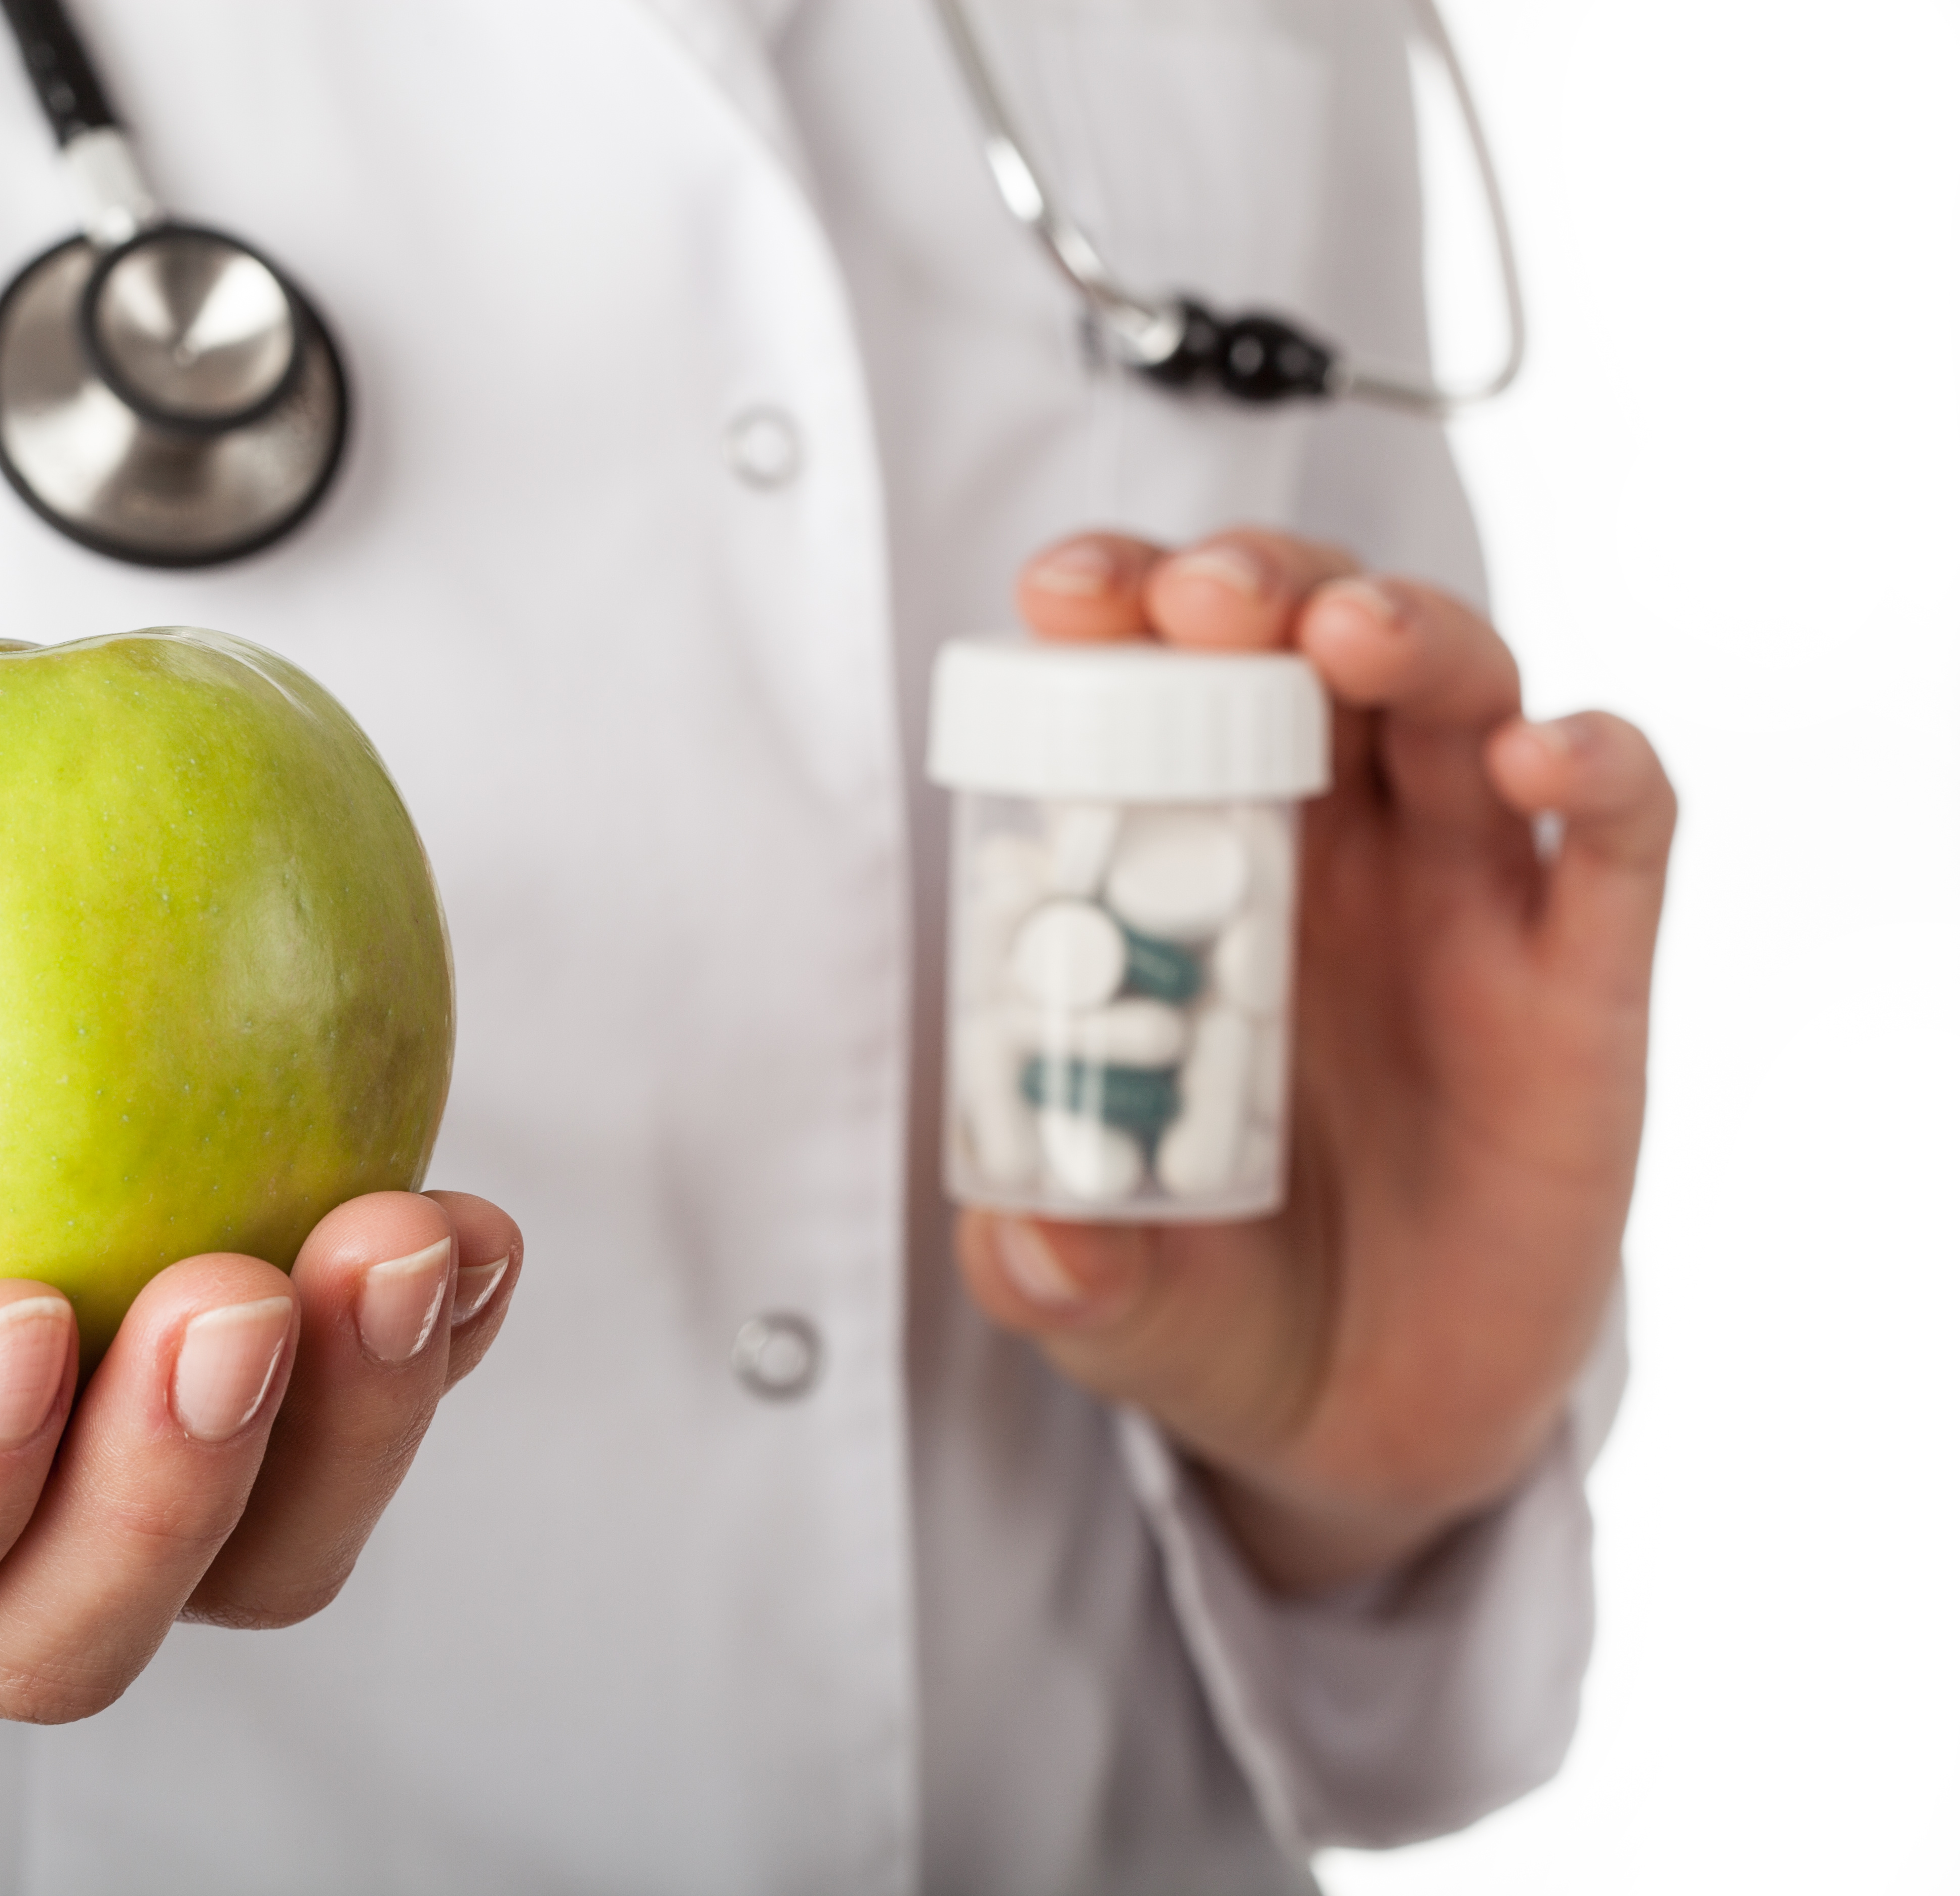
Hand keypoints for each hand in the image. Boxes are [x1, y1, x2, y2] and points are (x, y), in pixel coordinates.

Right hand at [0, 773, 519, 1715]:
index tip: (12, 1314)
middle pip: (58, 1628)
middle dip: (168, 1498)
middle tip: (241, 1291)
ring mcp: (68, 1462)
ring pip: (237, 1555)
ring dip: (348, 1429)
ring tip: (403, 1244)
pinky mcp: (190, 1365)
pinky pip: (334, 1419)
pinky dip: (421, 1342)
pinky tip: (461, 1230)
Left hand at [959, 530, 1673, 1593]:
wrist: (1369, 1411)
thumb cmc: (1214, 1293)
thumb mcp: (1105, 1290)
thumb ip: (1056, 1268)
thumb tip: (1039, 1244)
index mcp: (1190, 879)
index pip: (1157, 691)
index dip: (1122, 616)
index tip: (1064, 597)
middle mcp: (1330, 854)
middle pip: (1312, 646)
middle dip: (1264, 586)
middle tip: (1205, 598)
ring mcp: (1464, 901)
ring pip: (1461, 696)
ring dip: (1412, 635)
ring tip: (1350, 634)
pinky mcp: (1584, 979)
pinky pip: (1620, 834)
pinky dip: (1599, 766)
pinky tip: (1547, 756)